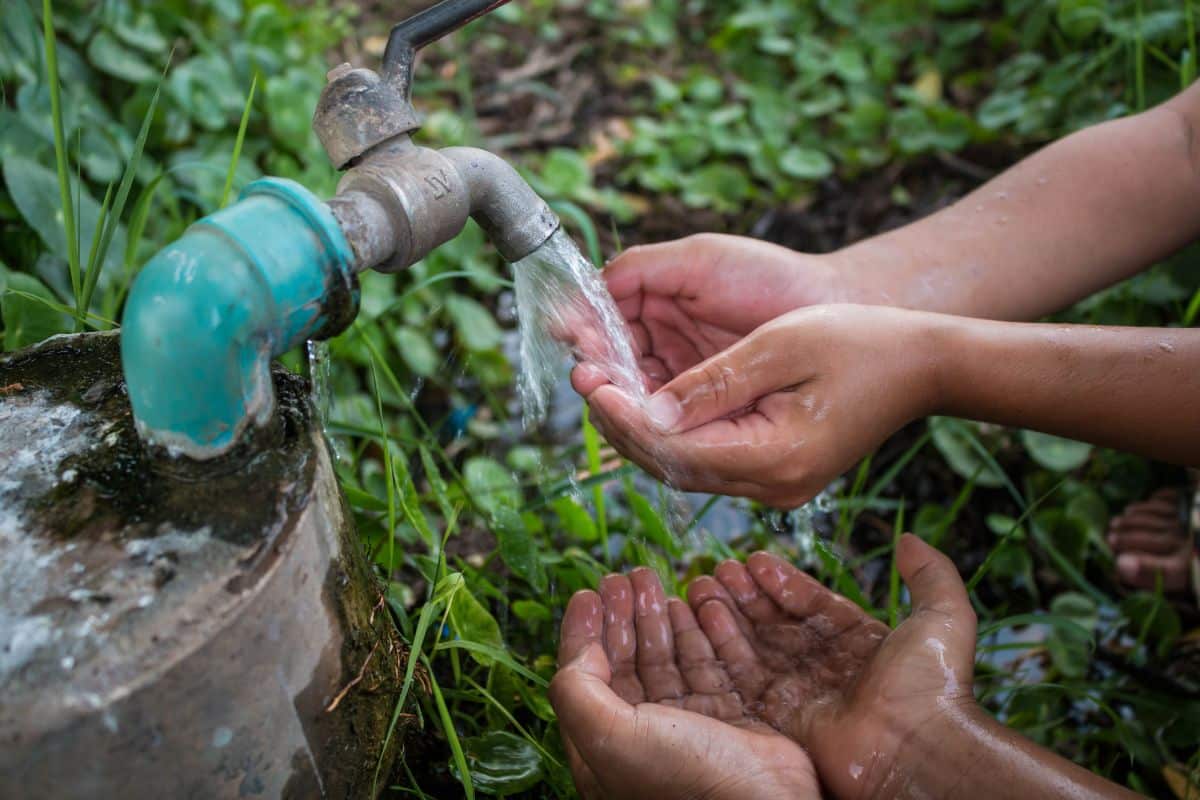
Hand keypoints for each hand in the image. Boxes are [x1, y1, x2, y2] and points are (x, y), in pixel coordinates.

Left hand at [548, 568, 820, 799]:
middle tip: (623, 577)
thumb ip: (577, 690)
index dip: (582, 633)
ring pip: (665, 658)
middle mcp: (643, 737)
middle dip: (622, 616)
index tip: (587, 594)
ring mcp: (687, 727)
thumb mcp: (608, 736)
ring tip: (651, 579)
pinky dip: (696, 631)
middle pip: (625, 662)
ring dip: (656, 617)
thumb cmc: (682, 783)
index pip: (583, 679)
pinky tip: (688, 604)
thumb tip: (580, 651)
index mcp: (605, 747)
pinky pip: (706, 663)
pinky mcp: (727, 718)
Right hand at [571, 234, 839, 394]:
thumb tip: (580, 295)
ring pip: (632, 392)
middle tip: (587, 375)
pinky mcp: (703, 407)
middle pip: (610, 361)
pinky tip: (638, 417)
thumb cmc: (767, 275)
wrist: (832, 310)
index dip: (584, 328)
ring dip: (615, 396)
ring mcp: (681, 375)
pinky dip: (647, 418)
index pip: (602, 319)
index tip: (571, 335)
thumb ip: (639, 269)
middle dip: (595, 367)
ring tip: (605, 396)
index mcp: (652, 301)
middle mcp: (660, 341)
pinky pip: (665, 417)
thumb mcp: (697, 259)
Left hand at [579, 304, 940, 506]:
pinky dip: (670, 433)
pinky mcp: (775, 474)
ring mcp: (775, 486)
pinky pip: (706, 459)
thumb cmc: (860, 343)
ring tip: (602, 387)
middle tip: (583, 379)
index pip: (675, 449)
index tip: (589, 381)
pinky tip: (646, 402)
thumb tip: (651, 408)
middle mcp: (772, 485)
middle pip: (673, 466)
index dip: (624, 418)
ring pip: (684, 467)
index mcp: (776, 457)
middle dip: (621, 425)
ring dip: (639, 430)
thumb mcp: (781, 347)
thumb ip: (715, 382)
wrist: (921, 366)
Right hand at [687, 534, 977, 799]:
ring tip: (701, 586)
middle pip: (775, 623)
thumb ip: (930, 573)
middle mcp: (825, 666)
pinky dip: (721, 647)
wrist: (916, 749)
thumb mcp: (944, 615)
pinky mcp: (778, 715)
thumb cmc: (932, 685)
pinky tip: (704, 617)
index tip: (754, 560)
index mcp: (858, 643)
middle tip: (718, 569)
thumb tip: (910, 540)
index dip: (782, 582)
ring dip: (726, 615)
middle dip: (745, 595)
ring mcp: (800, 691)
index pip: (811, 603)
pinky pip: (741, 675)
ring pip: (752, 645)